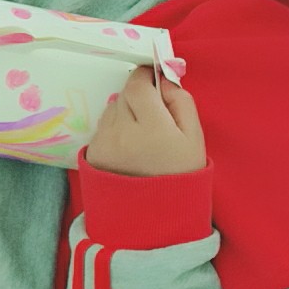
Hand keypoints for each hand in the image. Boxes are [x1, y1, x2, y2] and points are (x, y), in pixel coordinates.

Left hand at [86, 66, 205, 177]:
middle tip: (152, 112)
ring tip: (141, 134)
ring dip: (125, 111)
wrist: (156, 212)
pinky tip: (129, 146)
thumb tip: (164, 79)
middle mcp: (123, 133)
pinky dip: (115, 129)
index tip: (153, 78)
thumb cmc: (181, 173)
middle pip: (124, 94)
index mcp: (153, 128)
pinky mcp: (94, 152)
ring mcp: (105, 143)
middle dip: (138, 96)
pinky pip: (103, 126)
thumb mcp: (194, 138)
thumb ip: (182, 102)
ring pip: (112, 108)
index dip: (146, 76)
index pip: (138, 85)